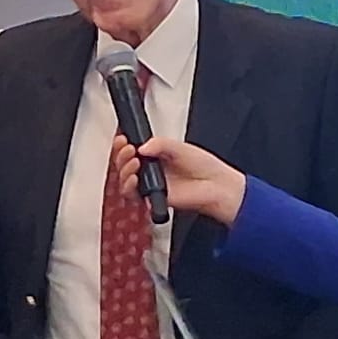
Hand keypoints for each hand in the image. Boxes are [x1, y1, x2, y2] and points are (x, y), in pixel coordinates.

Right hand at [113, 135, 249, 225]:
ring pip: (124, 181)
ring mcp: (151, 185)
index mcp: (156, 156)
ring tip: (133, 161)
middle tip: (127, 149)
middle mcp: (151, 171)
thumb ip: (160, 144)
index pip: (131, 150)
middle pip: (124, 165)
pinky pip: (133, 196)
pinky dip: (129, 187)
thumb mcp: (180, 147)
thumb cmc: (204, 167)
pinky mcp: (153, 199)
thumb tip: (141, 146)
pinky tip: (134, 178)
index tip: (123, 139)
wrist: (216, 185)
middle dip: (121, 155)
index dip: (123, 145)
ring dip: (124, 170)